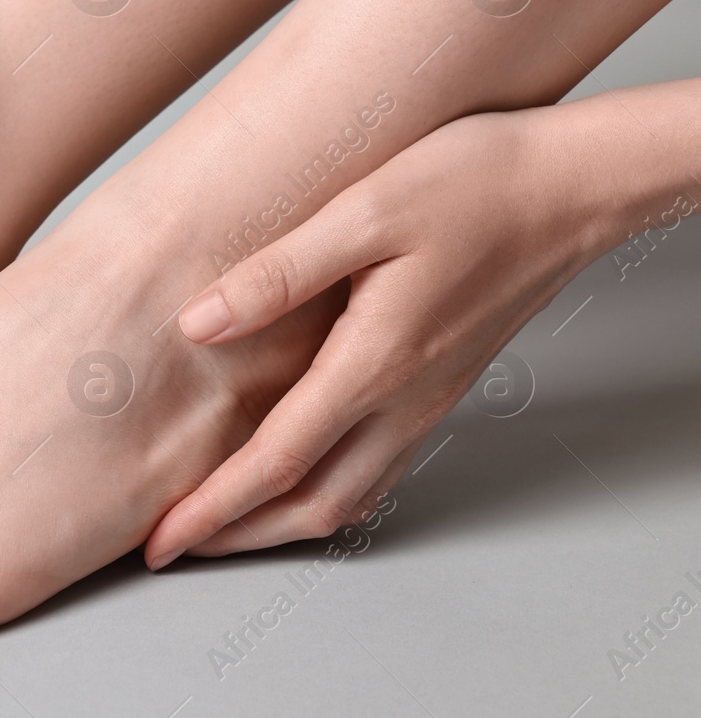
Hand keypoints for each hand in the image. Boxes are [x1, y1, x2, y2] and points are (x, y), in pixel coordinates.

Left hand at [143, 108, 628, 566]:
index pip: (277, 462)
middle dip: (238, 535)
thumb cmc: (472, 184)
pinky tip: (297, 472)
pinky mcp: (442, 383)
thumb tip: (197, 324)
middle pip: (315, 503)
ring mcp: (430, 397)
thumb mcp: (362, 213)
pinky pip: (378, 466)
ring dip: (279, 520)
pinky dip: (325, 490)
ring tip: (221, 522)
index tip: (160, 543)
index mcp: (375, 362)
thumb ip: (277, 275)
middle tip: (172, 547)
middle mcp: (406, 397)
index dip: (212, 509)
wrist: (573, 187)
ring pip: (350, 494)